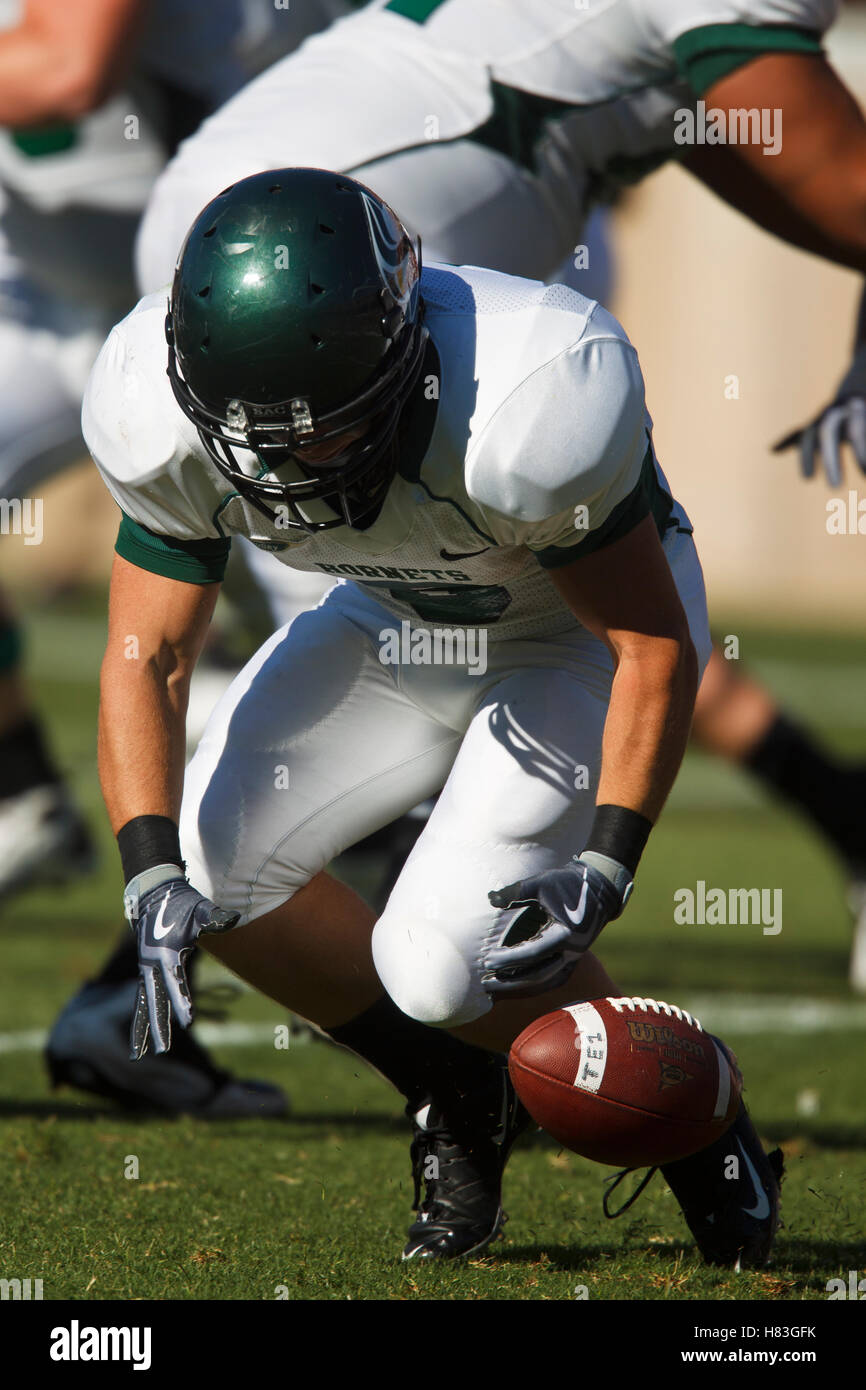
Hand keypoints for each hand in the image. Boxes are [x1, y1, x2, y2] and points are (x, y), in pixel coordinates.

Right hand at [124, 868, 239, 1057]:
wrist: (154, 894)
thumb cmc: (181, 903)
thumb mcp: (200, 909)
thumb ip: (215, 917)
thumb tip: (232, 918)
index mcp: (166, 953)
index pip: (175, 982)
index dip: (182, 1001)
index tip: (188, 1022)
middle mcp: (151, 965)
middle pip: (156, 1000)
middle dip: (160, 1025)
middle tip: (164, 1050)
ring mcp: (145, 969)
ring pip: (144, 1005)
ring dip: (143, 1029)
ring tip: (139, 1055)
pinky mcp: (145, 972)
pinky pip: (141, 1000)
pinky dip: (139, 1019)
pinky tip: (140, 1040)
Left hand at [484, 858, 628, 996]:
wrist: (599, 889)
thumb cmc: (568, 883)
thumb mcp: (542, 883)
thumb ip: (516, 892)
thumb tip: (491, 898)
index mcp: (565, 934)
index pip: (532, 953)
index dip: (509, 959)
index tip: (487, 961)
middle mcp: (572, 952)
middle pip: (538, 976)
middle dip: (510, 982)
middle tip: (485, 983)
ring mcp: (574, 958)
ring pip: (545, 982)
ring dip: (520, 989)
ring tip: (495, 991)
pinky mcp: (572, 960)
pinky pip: (552, 980)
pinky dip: (533, 986)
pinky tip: (514, 989)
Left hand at [774, 348, 865, 484]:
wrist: (864, 380)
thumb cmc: (837, 413)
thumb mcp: (817, 423)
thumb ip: (797, 437)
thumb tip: (772, 450)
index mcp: (822, 418)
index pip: (809, 437)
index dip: (806, 456)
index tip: (807, 480)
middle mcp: (838, 411)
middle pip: (828, 432)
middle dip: (831, 460)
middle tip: (834, 489)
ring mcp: (858, 409)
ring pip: (857, 431)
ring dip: (861, 453)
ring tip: (865, 475)